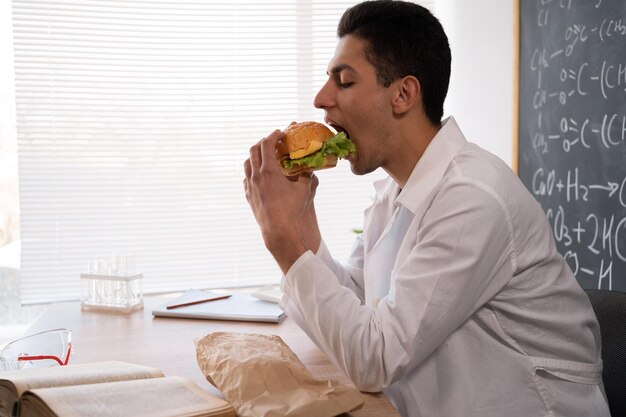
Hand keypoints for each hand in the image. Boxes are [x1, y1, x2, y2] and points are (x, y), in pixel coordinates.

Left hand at [243, 130, 320, 273]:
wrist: (279, 230)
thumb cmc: (293, 209)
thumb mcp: (304, 189)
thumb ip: (306, 175)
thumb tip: (311, 167)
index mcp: (269, 170)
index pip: (267, 144)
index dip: (273, 135)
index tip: (280, 133)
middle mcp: (256, 175)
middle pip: (254, 150)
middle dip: (263, 142)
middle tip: (273, 142)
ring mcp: (250, 186)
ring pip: (247, 163)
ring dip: (256, 156)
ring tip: (265, 156)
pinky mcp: (248, 195)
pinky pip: (247, 178)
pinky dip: (253, 171)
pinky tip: (261, 175)